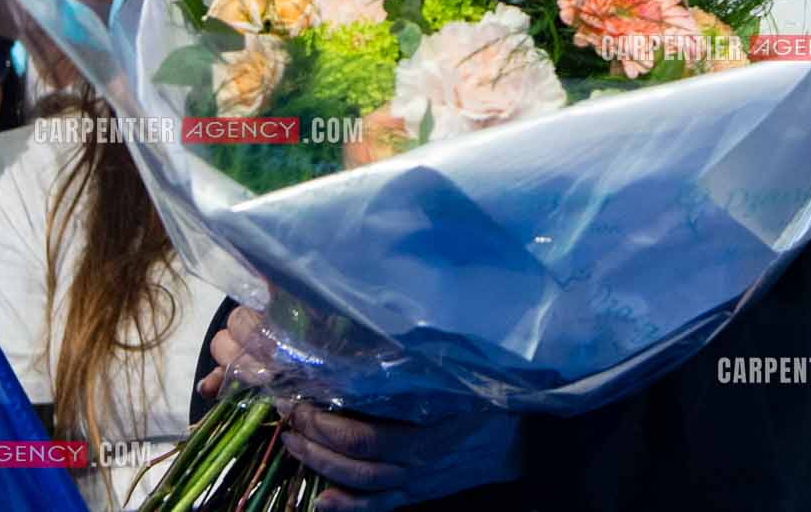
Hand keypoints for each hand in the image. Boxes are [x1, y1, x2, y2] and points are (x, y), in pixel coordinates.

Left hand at [200, 307, 524, 510]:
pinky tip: (321, 500)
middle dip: (316, 440)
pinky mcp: (420, 493)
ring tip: (293, 442)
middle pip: (357, 459)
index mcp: (430, 427)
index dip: (327, 423)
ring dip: (322, 466)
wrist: (523, 436)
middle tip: (287, 415)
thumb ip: (427, 355)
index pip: (367, 435)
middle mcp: (420, 460)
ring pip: (363, 484)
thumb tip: (385, 318)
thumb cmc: (491, 392)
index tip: (299, 396)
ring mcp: (419, 480)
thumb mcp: (462, 369)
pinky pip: (381, 507)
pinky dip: (348, 508)